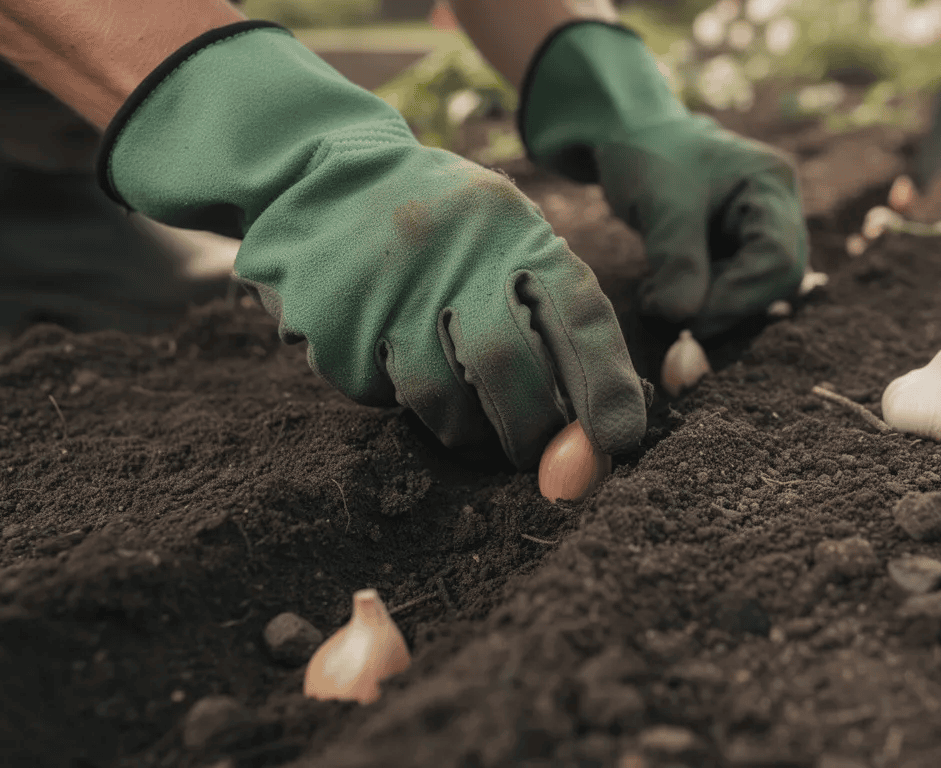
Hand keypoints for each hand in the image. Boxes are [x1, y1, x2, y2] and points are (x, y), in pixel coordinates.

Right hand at [100, 23, 645, 467]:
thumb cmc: (451, 235)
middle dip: (536, 431)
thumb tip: (609, 430)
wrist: (323, 180)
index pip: (576, 317)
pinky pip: (388, 399)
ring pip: (444, 400)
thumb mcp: (513, 241)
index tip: (617, 444)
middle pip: (506, 367)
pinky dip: (411, 407)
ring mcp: (387, 291)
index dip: (604, 389)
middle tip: (546, 460)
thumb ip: (563, 321)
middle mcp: (451, 255)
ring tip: (480, 423)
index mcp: (513, 230)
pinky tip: (405, 372)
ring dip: (474, 433)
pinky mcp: (337, 329)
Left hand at [520, 21, 807, 337]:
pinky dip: (704, 303)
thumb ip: (675, 259)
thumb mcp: (659, 202)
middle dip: (725, 307)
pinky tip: (666, 292)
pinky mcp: (743, 252)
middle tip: (668, 313)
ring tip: (659, 296)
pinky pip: (737, 292)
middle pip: (778, 281)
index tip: (687, 317)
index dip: (737, 297)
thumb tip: (684, 318)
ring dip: (712, 309)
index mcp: (770, 184)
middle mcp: (780, 210)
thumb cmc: (648, 154)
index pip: (777, 257)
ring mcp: (764, 232)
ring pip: (760, 293)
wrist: (633, 138)